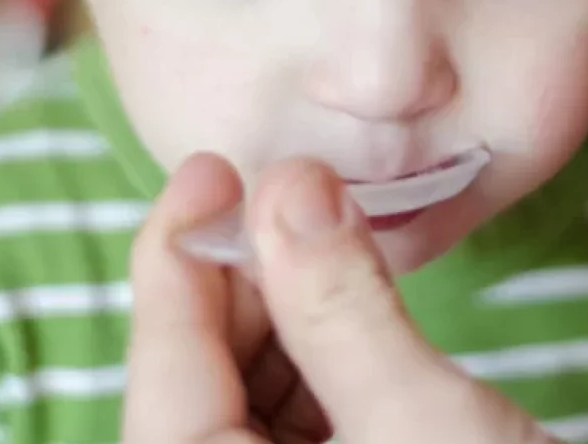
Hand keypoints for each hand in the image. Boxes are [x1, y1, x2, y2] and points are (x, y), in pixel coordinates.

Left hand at [124, 154, 561, 443]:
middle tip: (291, 195)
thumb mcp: (426, 426)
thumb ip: (343, 307)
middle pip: (196, 387)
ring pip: (243, 404)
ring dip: (283, 319)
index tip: (207, 170)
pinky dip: (316, 364)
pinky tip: (346, 312)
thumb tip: (288, 184)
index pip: (161, 375)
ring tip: (328, 242)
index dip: (173, 260)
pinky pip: (291, 430)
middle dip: (243, 283)